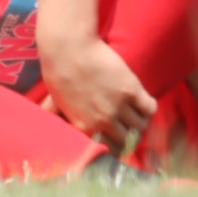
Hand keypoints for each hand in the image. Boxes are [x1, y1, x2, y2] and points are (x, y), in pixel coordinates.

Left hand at [41, 35, 156, 146]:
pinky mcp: (132, 89)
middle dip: (129, 134)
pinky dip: (148, 107)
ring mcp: (119, 106)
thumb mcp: (55, 99)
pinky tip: (141, 101)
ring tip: (135, 112)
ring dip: (139, 120)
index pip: (109, 150)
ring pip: (141, 126)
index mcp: (85, 127)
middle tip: (128, 125)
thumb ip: (57, 115)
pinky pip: (150, 108)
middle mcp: (104, 121)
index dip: (115, 144)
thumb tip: (47, 121)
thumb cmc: (58, 70)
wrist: (68, 47)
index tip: (117, 138)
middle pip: (128, 140)